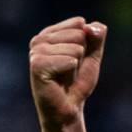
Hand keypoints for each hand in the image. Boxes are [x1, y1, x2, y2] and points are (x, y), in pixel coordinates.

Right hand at [29, 16, 106, 131]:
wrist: (68, 108)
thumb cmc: (77, 82)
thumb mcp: (92, 55)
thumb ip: (96, 37)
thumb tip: (90, 25)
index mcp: (49, 33)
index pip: (79, 23)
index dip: (86, 44)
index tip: (75, 60)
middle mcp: (39, 40)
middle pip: (79, 34)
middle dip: (81, 55)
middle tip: (69, 71)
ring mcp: (36, 52)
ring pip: (76, 48)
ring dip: (76, 65)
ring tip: (64, 76)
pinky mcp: (37, 65)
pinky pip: (70, 60)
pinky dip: (71, 72)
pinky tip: (59, 81)